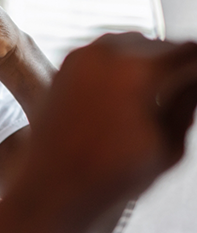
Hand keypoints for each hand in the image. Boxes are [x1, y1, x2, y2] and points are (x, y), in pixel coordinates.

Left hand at [24, 32, 196, 214]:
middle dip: (175, 65)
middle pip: (160, 46)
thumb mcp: (168, 149)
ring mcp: (81, 58)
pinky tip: (124, 95)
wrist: (50, 186)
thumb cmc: (107, 176)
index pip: (189, 52)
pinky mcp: (64, 67)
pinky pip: (103, 55)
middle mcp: (107, 54)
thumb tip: (193, 85)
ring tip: (153, 96)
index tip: (195, 85)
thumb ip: (187, 107)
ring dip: (147, 63)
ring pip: (131, 45)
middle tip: (184, 90)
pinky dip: (119, 67)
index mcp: (139, 72)